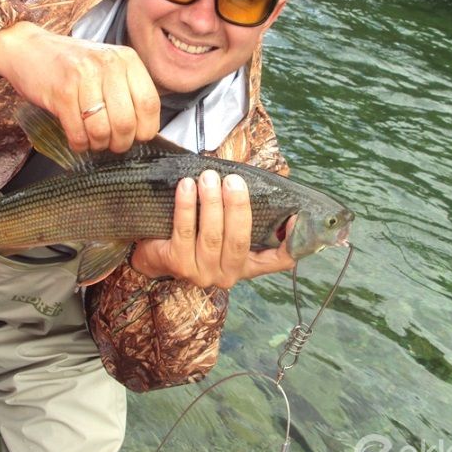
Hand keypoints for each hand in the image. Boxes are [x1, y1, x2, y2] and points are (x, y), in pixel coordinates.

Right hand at [0, 21, 159, 152]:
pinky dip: (79, 143)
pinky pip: (78, 132)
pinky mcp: (61, 93)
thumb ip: (126, 90)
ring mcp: (84, 78)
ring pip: (102, 130)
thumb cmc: (70, 64)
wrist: (26, 48)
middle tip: (112, 145)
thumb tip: (143, 131)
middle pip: (126, 122)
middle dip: (120, 143)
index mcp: (126, 59)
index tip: (137, 137)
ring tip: (93, 141)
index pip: (149, 103)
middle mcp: (108, 65)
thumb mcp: (106, 66)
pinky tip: (77, 139)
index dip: (145, 129)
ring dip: (98, 145)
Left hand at [130, 171, 296, 288]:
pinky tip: (186, 186)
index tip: (296, 217)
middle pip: (238, 240)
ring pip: (211, 235)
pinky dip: (186, 206)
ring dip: (210, 202)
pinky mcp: (178, 265)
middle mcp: (228, 274)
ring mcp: (202, 273)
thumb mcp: (222, 227)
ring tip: (208, 177)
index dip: (292, 242)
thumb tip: (249, 182)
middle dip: (237, 207)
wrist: (155, 252)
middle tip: (233, 180)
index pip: (278, 260)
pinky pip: (184, 231)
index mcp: (246, 265)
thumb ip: (238, 214)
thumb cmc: (195, 232)